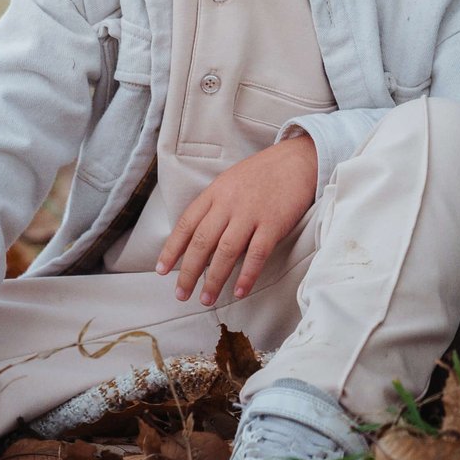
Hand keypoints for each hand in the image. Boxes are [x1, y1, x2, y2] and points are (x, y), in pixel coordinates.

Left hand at [159, 130, 317, 304]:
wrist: (298, 160)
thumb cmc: (263, 173)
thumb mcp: (230, 182)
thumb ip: (214, 206)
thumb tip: (199, 239)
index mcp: (215, 192)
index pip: (186, 224)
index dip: (172, 249)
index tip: (162, 270)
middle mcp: (229, 203)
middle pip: (202, 243)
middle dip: (188, 272)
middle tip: (181, 294)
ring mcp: (251, 213)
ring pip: (226, 252)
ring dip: (213, 279)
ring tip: (206, 299)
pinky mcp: (274, 223)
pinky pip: (257, 254)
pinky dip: (247, 275)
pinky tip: (239, 291)